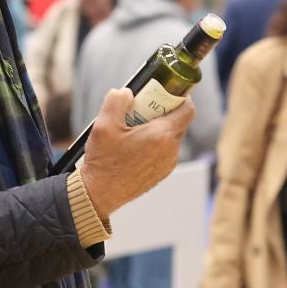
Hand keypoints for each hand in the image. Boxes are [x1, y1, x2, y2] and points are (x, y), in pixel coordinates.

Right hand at [77, 87, 193, 219]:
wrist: (99, 194)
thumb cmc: (103, 160)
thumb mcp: (104, 123)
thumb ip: (117, 99)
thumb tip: (128, 93)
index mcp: (161, 135)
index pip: (187, 110)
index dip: (181, 98)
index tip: (167, 93)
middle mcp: (170, 151)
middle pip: (179, 123)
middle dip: (166, 111)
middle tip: (145, 108)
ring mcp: (167, 165)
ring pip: (172, 138)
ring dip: (160, 129)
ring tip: (136, 128)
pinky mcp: (161, 174)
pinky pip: (165, 152)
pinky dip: (156, 144)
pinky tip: (134, 146)